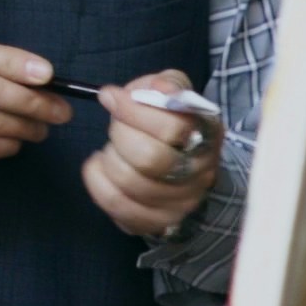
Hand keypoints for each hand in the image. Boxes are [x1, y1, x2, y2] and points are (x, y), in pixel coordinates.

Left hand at [82, 69, 220, 238]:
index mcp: (208, 134)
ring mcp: (181, 202)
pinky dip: (97, 182)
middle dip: (120, 135)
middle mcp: (201, 172)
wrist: (183, 164)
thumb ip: (166, 84)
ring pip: (131, 184)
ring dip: (110, 159)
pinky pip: (117, 205)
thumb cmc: (170, 121)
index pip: (173, 128)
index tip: (109, 96)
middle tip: (115, 126)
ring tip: (111, 148)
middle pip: (151, 159)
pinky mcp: (157, 221)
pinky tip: (100, 166)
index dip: (133, 110)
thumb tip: (159, 87)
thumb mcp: (171, 93)